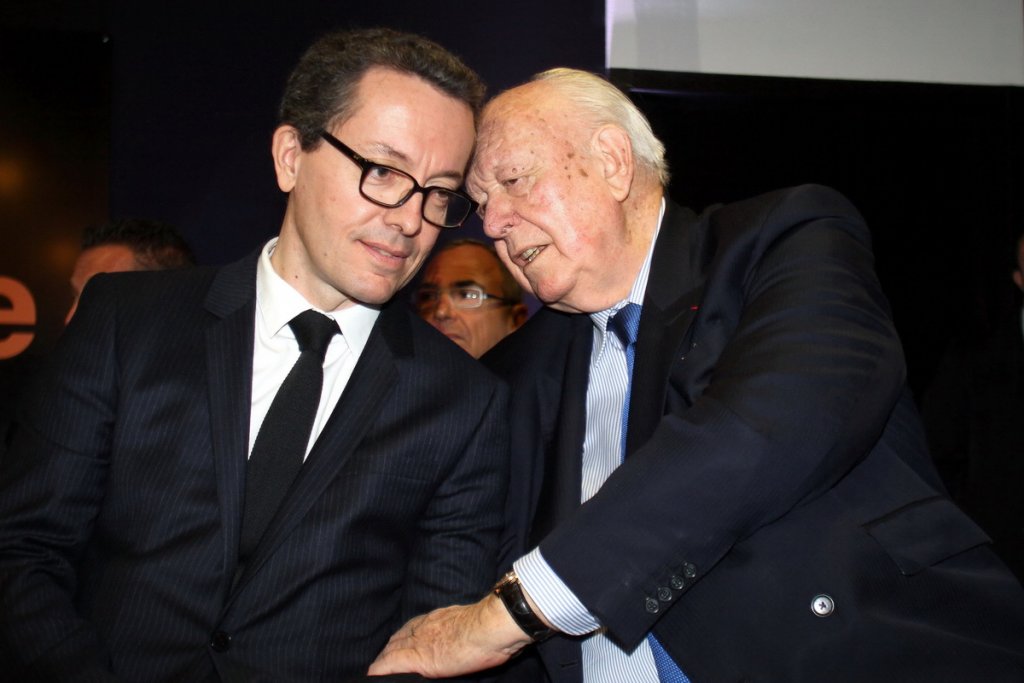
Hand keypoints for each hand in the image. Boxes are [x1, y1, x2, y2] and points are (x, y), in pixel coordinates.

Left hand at [367, 594, 534, 677]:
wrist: (491, 627)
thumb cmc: (491, 624)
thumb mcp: (472, 621)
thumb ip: (463, 627)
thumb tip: (468, 634)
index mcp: (438, 617)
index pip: (413, 626)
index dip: (404, 635)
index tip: (400, 642)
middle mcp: (425, 626)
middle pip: (399, 637)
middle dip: (390, 647)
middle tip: (383, 657)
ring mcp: (420, 641)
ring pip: (392, 649)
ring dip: (384, 658)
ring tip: (377, 667)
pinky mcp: (419, 658)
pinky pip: (391, 664)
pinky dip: (380, 669)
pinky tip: (372, 674)